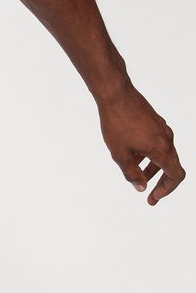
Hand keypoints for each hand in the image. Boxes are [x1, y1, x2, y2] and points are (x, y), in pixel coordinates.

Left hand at [98, 83, 184, 205]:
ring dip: (153, 169)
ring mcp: (162, 129)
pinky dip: (149, 155)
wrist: (116, 95)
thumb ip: (131, 174)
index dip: (167, 190)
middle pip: (172, 167)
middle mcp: (167, 138)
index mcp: (162, 149)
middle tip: (149, 196)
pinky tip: (133, 157)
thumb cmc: (117, 124)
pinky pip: (157, 144)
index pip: (176, 175)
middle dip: (161, 183)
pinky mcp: (155, 122)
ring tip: (137, 176)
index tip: (152, 197)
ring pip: (163, 155)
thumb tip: (140, 187)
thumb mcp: (120, 155)